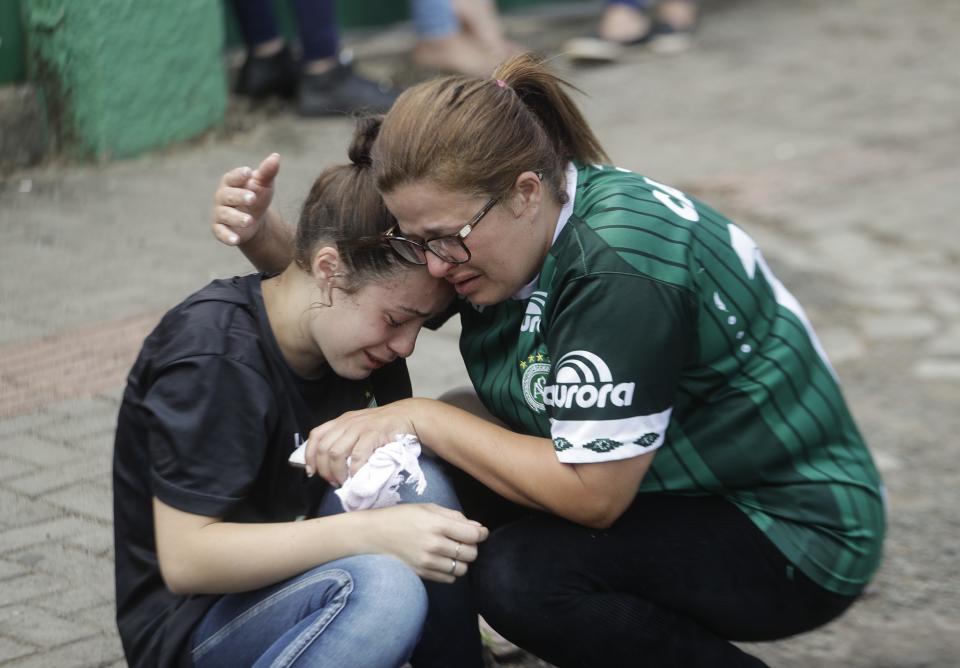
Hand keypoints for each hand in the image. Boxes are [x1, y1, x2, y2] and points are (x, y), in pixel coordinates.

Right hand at [211, 153, 279, 245]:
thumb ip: (268, 172)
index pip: (232, 177)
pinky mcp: (219, 229)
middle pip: (228, 195)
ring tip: (250, 220)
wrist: (255, 221)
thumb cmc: (257, 196)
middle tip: (253, 198)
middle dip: (240, 196)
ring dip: (236, 217)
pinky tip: (235, 240)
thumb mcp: (264, 185)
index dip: (239, 175)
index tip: (249, 173)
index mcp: (231, 182)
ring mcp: (219, 213)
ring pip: (225, 214)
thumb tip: (276, 156)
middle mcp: (222, 196)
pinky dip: (226, 236)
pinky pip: (221, 233)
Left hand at [305, 402, 417, 485]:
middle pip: (323, 448)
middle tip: (333, 481)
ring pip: (336, 453)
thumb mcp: (359, 427)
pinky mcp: (373, 434)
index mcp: (341, 421)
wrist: (408, 416)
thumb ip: (345, 439)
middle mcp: (347, 423)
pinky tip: (357, 477)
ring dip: (337, 472)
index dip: (309, 455)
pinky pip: (357, 455)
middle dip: (325, 470)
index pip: (316, 436)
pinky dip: (354, 470)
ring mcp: (360, 428)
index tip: (312, 472)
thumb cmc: (384, 426)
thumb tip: (332, 463)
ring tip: (344, 481)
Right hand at [363, 503, 488, 582]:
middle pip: (470, 553)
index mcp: (437, 525)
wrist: (373, 535)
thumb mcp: (427, 508)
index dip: (481, 533)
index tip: (480, 532)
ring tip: (453, 552)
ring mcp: (427, 562)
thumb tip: (477, 527)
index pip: (472, 534)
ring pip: (461, 568)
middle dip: (472, 547)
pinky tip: (443, 561)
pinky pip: (449, 579)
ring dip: (462, 561)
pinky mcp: (422, 574)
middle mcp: (434, 545)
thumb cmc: (401, 517)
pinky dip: (451, 571)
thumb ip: (454, 516)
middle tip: (464, 541)